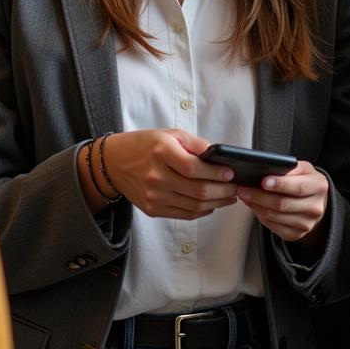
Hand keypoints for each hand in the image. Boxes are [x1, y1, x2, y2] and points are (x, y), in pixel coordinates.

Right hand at [99, 129, 237, 219]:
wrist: (113, 163)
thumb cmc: (144, 145)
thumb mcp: (170, 134)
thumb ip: (195, 144)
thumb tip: (218, 156)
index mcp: (161, 152)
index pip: (194, 168)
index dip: (216, 173)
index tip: (231, 173)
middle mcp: (156, 177)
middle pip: (197, 191)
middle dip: (222, 191)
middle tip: (235, 188)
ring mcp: (154, 196)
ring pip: (193, 206)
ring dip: (216, 203)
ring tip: (228, 197)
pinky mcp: (152, 209)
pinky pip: (183, 214)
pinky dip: (201, 211)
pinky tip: (211, 205)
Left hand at [236, 160, 327, 243]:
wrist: (316, 202)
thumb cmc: (306, 181)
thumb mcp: (304, 169)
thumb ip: (291, 167)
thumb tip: (270, 170)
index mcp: (318, 187)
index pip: (298, 187)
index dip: (280, 184)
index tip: (263, 181)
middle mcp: (315, 208)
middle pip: (283, 204)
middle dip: (260, 196)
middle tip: (244, 189)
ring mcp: (306, 224)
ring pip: (276, 216)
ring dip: (256, 206)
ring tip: (245, 196)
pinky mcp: (296, 234)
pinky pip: (274, 227)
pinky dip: (261, 216)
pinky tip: (254, 207)